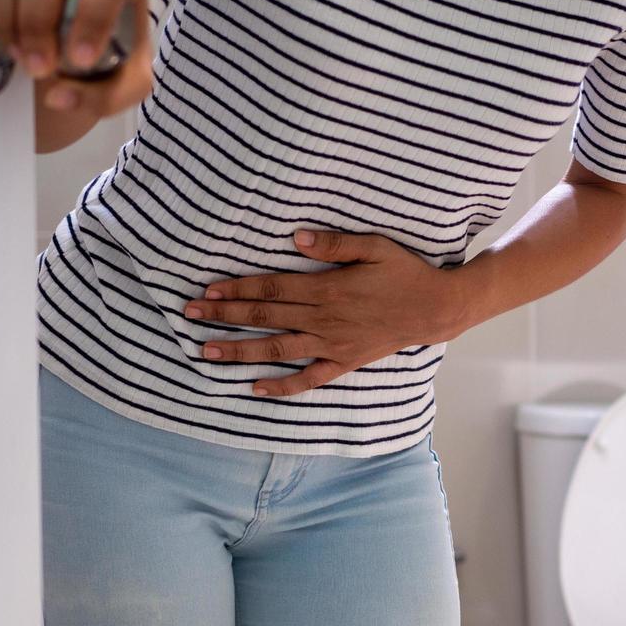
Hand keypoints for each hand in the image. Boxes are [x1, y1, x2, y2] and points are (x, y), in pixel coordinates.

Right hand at [0, 0, 152, 117]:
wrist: (86, 21)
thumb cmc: (112, 40)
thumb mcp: (127, 75)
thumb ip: (107, 95)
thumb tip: (58, 97)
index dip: (95, 18)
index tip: (80, 59)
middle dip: (38, 24)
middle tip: (40, 69)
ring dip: (10, 19)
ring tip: (24, 58)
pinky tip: (10, 38)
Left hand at [182, 230, 472, 396]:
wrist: (435, 308)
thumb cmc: (405, 272)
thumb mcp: (374, 246)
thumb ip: (334, 244)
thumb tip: (296, 238)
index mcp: (326, 289)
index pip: (271, 288)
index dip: (237, 289)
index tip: (207, 290)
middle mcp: (324, 319)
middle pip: (265, 316)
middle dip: (225, 316)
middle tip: (190, 315)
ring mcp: (332, 344)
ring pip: (277, 349)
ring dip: (240, 350)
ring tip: (207, 352)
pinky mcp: (344, 362)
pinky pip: (309, 378)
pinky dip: (282, 386)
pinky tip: (255, 387)